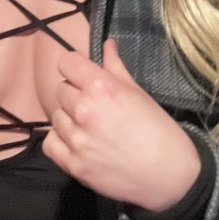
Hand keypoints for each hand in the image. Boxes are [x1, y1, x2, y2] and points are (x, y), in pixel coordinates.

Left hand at [43, 38, 200, 210]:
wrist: (168, 175)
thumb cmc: (158, 129)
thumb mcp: (138, 92)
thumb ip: (116, 67)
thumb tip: (107, 44)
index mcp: (101, 87)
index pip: (67, 63)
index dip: (76, 66)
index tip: (84, 74)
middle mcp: (84, 110)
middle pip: (61, 89)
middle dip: (75, 92)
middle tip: (94, 103)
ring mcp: (76, 139)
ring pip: (56, 115)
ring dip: (69, 117)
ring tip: (89, 125)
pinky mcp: (73, 165)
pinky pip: (50, 143)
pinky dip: (60, 140)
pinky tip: (77, 141)